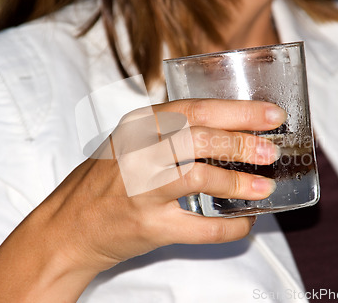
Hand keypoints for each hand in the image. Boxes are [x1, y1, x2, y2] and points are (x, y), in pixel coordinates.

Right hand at [0, 99, 285, 301]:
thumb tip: (231, 131)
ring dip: (239, 181)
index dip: (238, 111)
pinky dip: (228, 227)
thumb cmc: (105, 182)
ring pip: (199, 176)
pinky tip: (245, 223)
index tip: (271, 114)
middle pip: (199, 138)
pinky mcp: (147, 226)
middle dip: (242, 142)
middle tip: (271, 150)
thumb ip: (170, 133)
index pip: (194, 109)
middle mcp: (137, 153)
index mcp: (138, 127)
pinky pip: (198, 227)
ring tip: (265, 186)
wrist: (67, 228)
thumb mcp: (130, 144)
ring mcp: (140, 190)